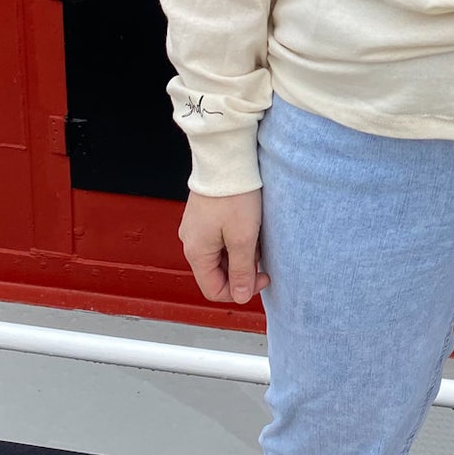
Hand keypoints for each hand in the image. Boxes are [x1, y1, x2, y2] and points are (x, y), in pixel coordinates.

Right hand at [179, 188, 269, 304]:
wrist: (226, 158)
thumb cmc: (233, 195)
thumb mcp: (243, 238)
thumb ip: (242, 271)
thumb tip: (242, 296)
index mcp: (196, 252)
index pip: (214, 290)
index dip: (241, 290)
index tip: (262, 277)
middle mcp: (191, 242)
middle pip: (218, 273)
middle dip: (243, 268)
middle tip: (260, 252)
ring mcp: (196, 229)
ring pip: (221, 256)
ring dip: (241, 252)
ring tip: (254, 233)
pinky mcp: (204, 217)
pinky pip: (220, 239)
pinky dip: (236, 238)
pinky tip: (248, 224)